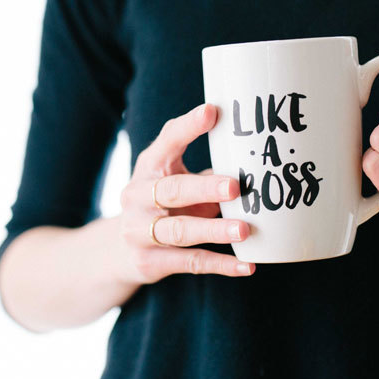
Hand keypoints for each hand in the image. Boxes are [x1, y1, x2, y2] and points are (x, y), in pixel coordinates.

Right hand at [118, 104, 255, 282]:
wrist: (120, 251)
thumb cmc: (163, 205)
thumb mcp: (175, 180)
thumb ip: (207, 171)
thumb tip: (258, 159)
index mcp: (148, 168)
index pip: (166, 142)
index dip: (188, 127)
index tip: (212, 112)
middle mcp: (137, 197)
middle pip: (172, 190)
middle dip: (204, 188)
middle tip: (235, 186)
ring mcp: (139, 231)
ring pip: (180, 231)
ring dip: (214, 230)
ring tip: (245, 230)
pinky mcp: (149, 262)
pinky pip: (190, 263)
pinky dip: (221, 265)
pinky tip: (247, 266)